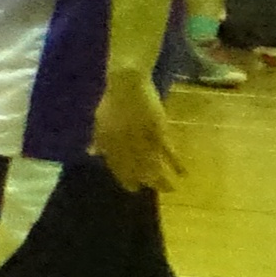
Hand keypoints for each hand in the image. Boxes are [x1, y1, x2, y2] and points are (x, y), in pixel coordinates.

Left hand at [91, 77, 182, 194]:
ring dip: (162, 179)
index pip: (116, 166)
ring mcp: (142, 139)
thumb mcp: (100, 121)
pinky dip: (176, 163)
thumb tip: (92, 153)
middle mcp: (124, 145)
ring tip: (169, 190)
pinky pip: (169, 152)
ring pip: (153, 165)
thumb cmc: (112, 101)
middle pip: (135, 170)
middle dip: (143, 182)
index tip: (132, 187)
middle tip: (150, 191)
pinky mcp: (159, 132)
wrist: (127, 85)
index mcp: (109, 142)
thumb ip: (98, 139)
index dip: (124, 178)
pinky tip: (183, 173)